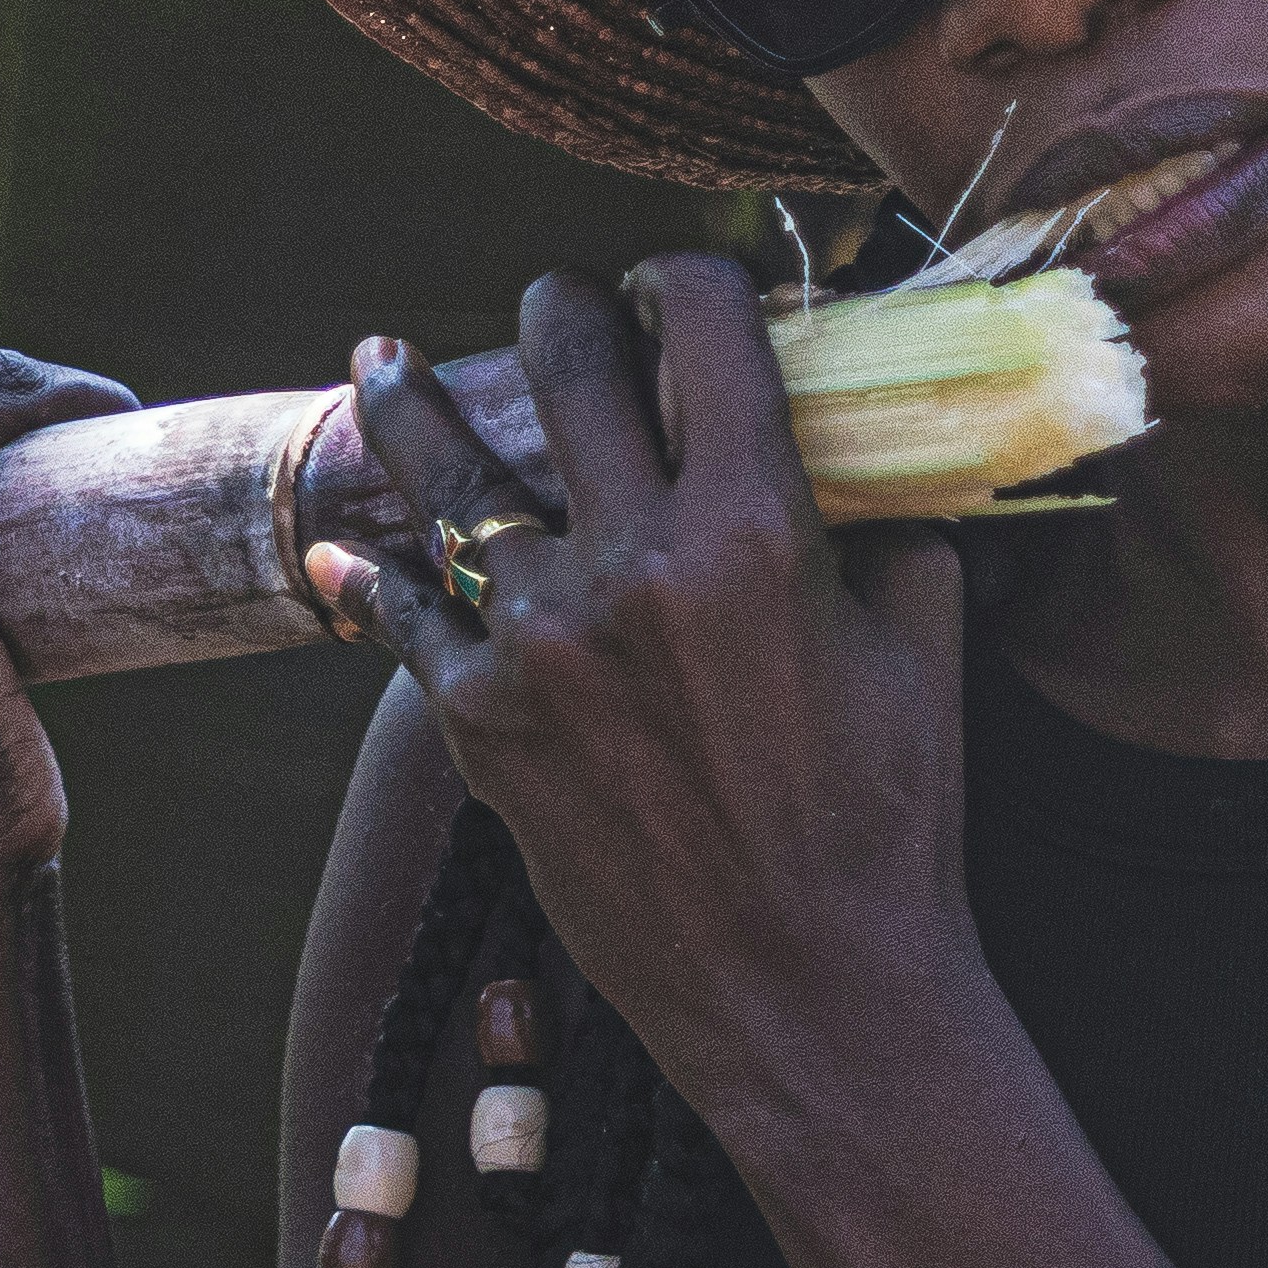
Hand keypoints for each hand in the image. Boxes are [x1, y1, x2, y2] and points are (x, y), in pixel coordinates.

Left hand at [310, 258, 978, 1115]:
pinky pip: (402, 618)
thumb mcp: (923, 646)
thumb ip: (887, 526)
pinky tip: (343, 544)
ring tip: (385, 361)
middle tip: (564, 306)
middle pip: (568, 360)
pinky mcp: (479, 724)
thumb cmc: (889, 824)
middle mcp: (631, 563)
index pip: (705, 322)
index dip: (692, 272)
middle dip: (568, 309)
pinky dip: (370, 576)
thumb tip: (861, 450)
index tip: (683, 278)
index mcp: (754, 527)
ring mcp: (539, 642)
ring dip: (415, 400)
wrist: (809, 995)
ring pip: (451, 473)